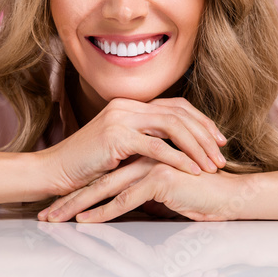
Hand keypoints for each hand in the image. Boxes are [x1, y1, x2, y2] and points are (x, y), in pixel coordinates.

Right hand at [35, 96, 227, 196]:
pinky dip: (179, 159)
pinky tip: (192, 171)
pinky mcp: (116, 137)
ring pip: (173, 127)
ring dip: (197, 147)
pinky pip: (157, 146)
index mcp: (130, 105)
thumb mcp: (120, 148)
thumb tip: (174, 151)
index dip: (201, 122)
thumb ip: (144, 142)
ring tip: (212, 165)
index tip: (219, 140)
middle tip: (222, 154)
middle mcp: (128, 106)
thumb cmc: (86, 165)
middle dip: (205, 134)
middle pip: (179, 113)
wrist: (55, 170)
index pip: (175, 106)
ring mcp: (121, 118)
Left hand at [38, 156, 256, 222]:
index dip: (79, 188)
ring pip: (106, 186)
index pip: (104, 171)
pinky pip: (125, 198)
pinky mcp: (160, 177)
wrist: (229, 196)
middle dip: (70, 196)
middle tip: (46, 213)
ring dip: (79, 204)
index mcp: (142, 153)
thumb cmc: (200, 196)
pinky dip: (103, 211)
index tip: (57, 205)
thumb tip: (119, 204)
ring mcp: (151, 163)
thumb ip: (142, 191)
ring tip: (57, 219)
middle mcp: (144, 153)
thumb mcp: (164, 193)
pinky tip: (86, 222)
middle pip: (99, 176)